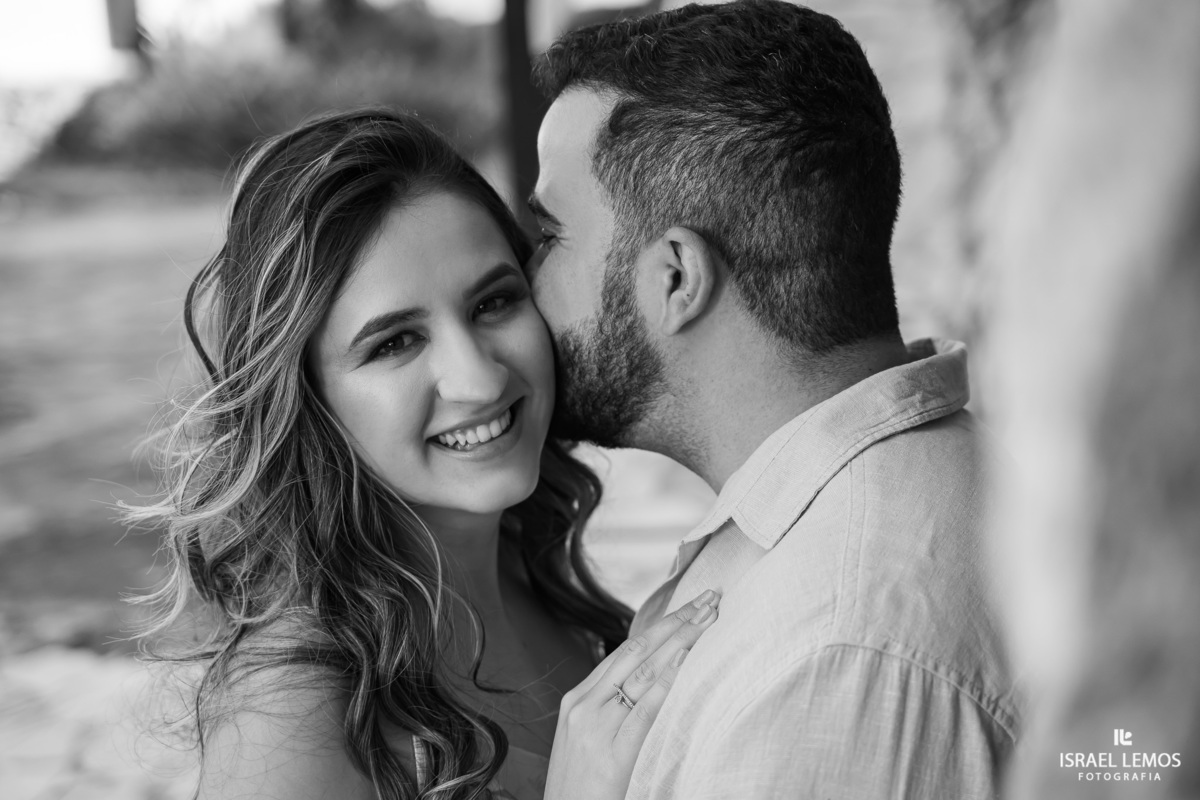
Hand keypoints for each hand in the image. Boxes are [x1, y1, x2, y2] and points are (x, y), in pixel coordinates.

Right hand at [543, 590, 720, 799]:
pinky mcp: (613, 752)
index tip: (690, 609)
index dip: (661, 626)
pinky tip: (686, 658)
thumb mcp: (584, 737)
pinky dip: (666, 680)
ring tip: (708, 619)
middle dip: (676, 621)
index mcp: (578, 698)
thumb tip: (645, 683)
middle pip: (637, 650)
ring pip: (644, 671)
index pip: (625, 650)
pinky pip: (645, 709)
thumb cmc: (578, 786)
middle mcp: (584, 704)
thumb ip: (606, 708)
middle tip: (708, 599)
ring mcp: (596, 725)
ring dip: (681, 640)